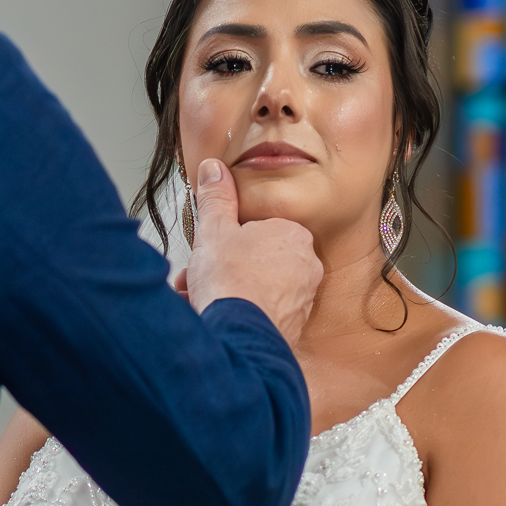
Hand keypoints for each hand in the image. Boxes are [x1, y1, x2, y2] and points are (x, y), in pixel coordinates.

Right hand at [179, 158, 321, 344]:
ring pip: (256, 287)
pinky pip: (260, 313)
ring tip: (200, 298)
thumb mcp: (214, 229)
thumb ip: (216, 197)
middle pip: (255, 258)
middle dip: (222, 267)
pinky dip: (237, 313)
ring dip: (226, 291)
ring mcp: (301, 300)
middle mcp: (305, 267)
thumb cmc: (231, 284)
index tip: (210, 248)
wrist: (239, 336)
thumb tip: (215, 169)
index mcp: (293, 235)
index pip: (257, 228)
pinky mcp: (291, 328)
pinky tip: (215, 317)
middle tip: (200, 274)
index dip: (226, 239)